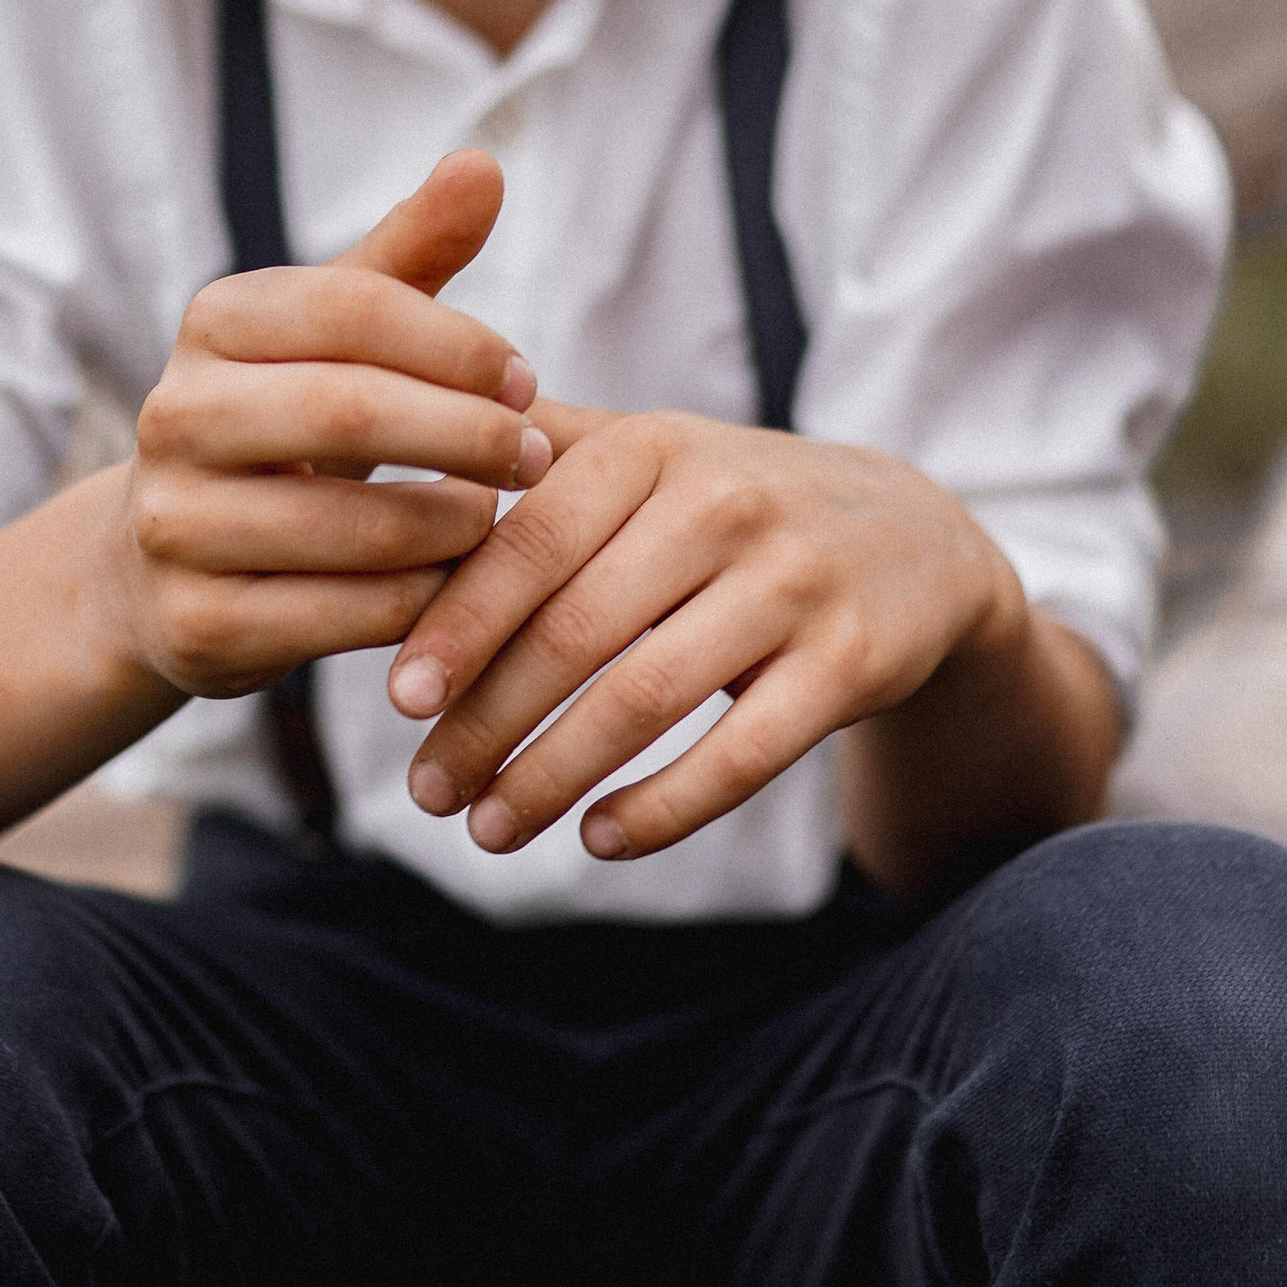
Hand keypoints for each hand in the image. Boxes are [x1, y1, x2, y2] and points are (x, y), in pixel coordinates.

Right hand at [107, 150, 549, 703]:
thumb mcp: (339, 338)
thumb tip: (484, 164)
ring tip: (500, 520)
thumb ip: (412, 254)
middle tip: (539, 455)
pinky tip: (457, 588)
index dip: (456, 343)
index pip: (352, 306)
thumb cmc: (287, 426)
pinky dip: (419, 603)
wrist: (159, 566)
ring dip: (454, 526)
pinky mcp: (195, 624)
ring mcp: (173, 526)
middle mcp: (173, 415)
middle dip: (468, 433)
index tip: (527, 379)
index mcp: (213, 323)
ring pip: (350, 526)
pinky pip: (338, 617)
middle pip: (349, 409)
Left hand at [386, 407, 1024, 860]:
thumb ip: (531, 457)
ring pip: (645, 698)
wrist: (914, 540)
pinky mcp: (852, 662)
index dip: (458, 625)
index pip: (529, 540)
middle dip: (486, 721)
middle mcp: (725, 503)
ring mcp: (794, 583)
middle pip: (575, 630)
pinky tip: (600, 839)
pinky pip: (740, 754)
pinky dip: (660, 808)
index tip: (398, 701)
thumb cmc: (733, 507)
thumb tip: (372, 470)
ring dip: (552, 777)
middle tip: (427, 792)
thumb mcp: (648, 454)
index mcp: (652, 447)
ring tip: (488, 829)